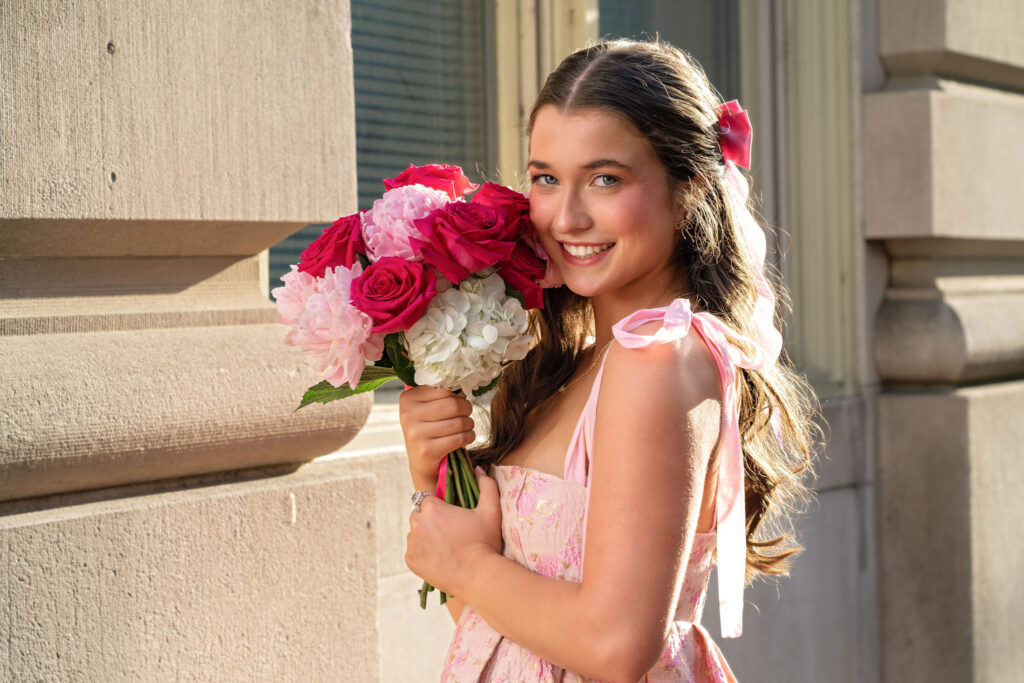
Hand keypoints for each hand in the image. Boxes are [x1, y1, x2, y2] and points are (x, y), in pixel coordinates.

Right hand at [398, 386, 474, 486]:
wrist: (421, 461)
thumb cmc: (429, 428)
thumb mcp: (426, 407)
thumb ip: (440, 393)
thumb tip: (463, 383)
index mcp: (408, 399)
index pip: (444, 389)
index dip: (458, 395)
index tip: (459, 401)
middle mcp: (408, 415)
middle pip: (453, 404)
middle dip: (467, 408)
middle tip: (467, 413)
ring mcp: (416, 434)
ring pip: (459, 422)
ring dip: (469, 424)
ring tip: (466, 426)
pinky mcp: (427, 451)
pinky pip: (460, 438)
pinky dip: (469, 436)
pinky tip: (466, 436)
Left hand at [405, 467, 502, 595]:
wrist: (478, 576)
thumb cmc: (485, 541)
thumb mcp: (491, 510)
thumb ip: (486, 485)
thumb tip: (479, 469)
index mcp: (432, 507)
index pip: (427, 499)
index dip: (438, 507)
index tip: (450, 516)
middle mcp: (416, 523)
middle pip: (419, 515)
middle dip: (430, 521)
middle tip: (449, 532)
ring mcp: (411, 543)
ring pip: (415, 534)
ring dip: (425, 537)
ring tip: (446, 547)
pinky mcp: (410, 560)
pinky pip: (414, 552)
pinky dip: (423, 554)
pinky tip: (440, 558)